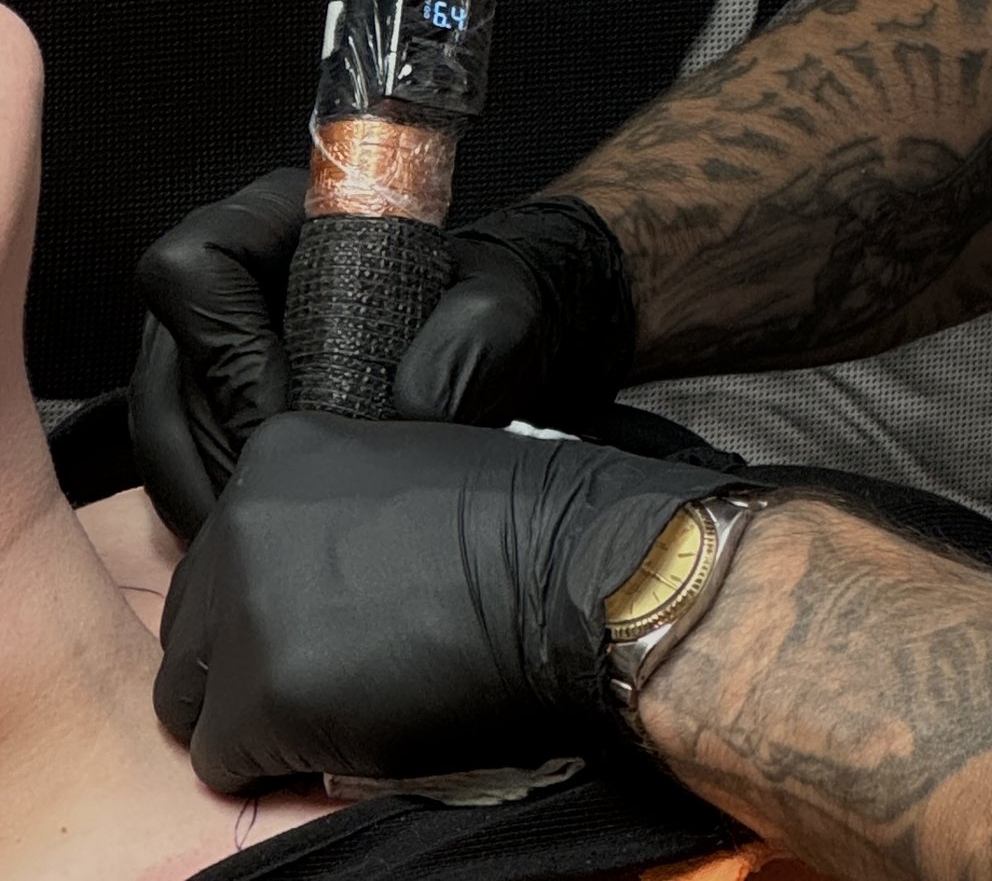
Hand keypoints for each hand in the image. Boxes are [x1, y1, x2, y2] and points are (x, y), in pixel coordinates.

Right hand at [133, 182, 639, 538]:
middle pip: (164, 360)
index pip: (197, 265)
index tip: (284, 419)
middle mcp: (233, 274)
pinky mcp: (214, 398)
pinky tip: (253, 536)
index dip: (225, 347)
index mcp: (286, 216)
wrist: (490, 347)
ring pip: (159, 418)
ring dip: (200, 487)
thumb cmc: (489, 310)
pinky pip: (175, 457)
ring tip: (259, 535)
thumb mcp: (503, 310)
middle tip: (266, 506)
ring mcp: (213, 338)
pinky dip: (207, 503)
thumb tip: (412, 402)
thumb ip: (472, 338)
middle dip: (208, 445)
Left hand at [154, 411, 733, 792]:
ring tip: (340, 705)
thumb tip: (295, 581)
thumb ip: (324, 512)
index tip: (323, 624)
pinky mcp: (257, 695)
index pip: (222, 557)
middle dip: (244, 663)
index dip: (268, 604)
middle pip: (192, 628)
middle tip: (328, 676)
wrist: (569, 573)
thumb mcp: (396, 472)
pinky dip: (278, 765)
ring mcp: (244, 608)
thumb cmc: (513, 523)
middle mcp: (239, 521)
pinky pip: (225, 762)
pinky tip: (348, 733)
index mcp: (274, 455)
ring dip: (255, 714)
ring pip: (193, 701)